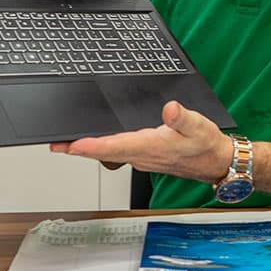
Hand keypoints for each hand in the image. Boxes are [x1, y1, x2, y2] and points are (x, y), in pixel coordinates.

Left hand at [50, 100, 230, 183]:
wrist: (216, 162)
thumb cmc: (206, 145)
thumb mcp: (199, 126)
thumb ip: (182, 117)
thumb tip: (169, 109)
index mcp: (151, 147)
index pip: (115, 147)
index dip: (91, 146)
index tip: (71, 145)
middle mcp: (142, 156)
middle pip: (104, 153)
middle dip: (78, 149)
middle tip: (55, 145)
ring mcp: (141, 158)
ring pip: (108, 154)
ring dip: (87, 150)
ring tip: (66, 142)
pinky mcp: (144, 156)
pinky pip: (117, 153)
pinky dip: (101, 148)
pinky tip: (95, 142)